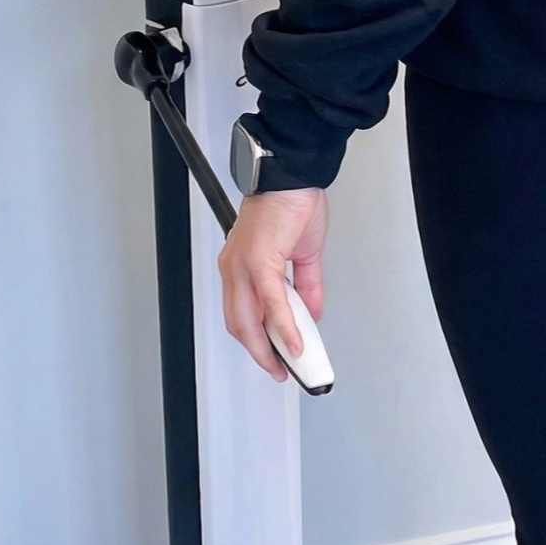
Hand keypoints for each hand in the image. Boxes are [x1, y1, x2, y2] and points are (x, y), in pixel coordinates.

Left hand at [218, 188, 328, 381]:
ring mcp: (243, 266)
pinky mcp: (259, 262)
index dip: (259, 341)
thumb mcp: (302, 254)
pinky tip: (297, 342)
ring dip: (273, 348)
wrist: (291, 174)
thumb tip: (311, 314)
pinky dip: (285, 327)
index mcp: (240, 266)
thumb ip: (306, 287)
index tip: (278, 359)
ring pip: (251, 320)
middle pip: (241, 325)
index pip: (243, 315)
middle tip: (284, 370)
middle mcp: (234, 269)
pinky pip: (272, 303)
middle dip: (263, 354)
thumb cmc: (290, 202)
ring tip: (294, 363)